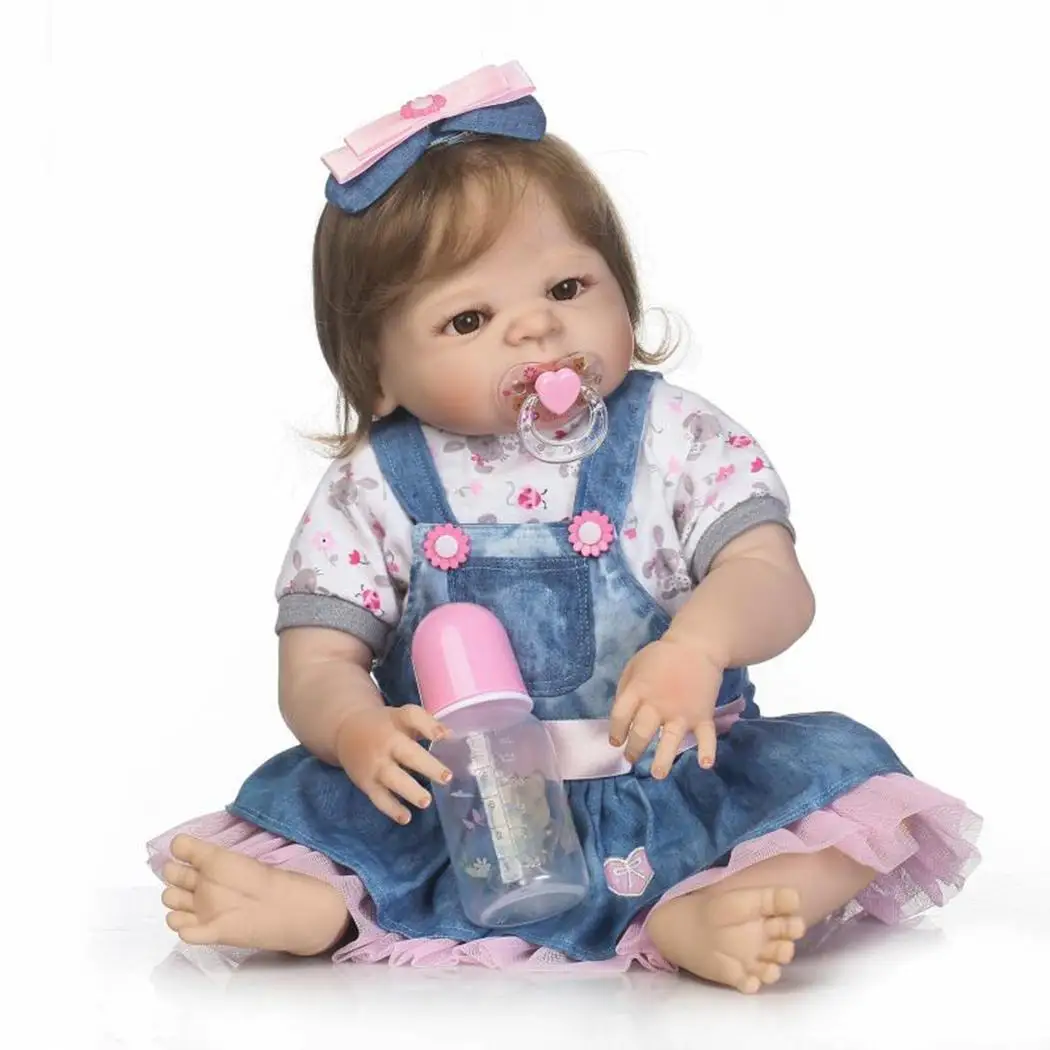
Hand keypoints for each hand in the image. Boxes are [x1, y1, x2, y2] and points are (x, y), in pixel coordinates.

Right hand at [335, 705, 452, 823]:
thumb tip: (449, 736)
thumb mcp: (402, 716)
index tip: (444, 736)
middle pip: (408, 754)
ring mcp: (375, 765)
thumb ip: (426, 724)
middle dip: (428, 766)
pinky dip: (391, 809)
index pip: (412, 718)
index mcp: (396, 722)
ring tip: (426, 801)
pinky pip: (379, 798)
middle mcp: (385, 744)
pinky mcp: (366, 783)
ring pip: (393, 779)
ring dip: (410, 791)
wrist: (345, 731)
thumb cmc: (384, 725)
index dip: (429, 726)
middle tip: (447, 777)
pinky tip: (406, 818)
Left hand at [608, 636, 724, 777]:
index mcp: (638, 690)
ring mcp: (682, 712)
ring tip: (658, 774)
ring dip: (663, 759)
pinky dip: (708, 750)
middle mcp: (658, 704)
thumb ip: (625, 690)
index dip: (615, 731)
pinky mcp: (702, 715)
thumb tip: (621, 718)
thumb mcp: (634, 665)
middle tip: (631, 758)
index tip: (616, 741)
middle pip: (641, 732)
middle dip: (634, 748)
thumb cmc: (661, 657)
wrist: (696, 646)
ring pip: (670, 739)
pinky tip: (705, 764)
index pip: (620, 716)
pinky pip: (706, 736)